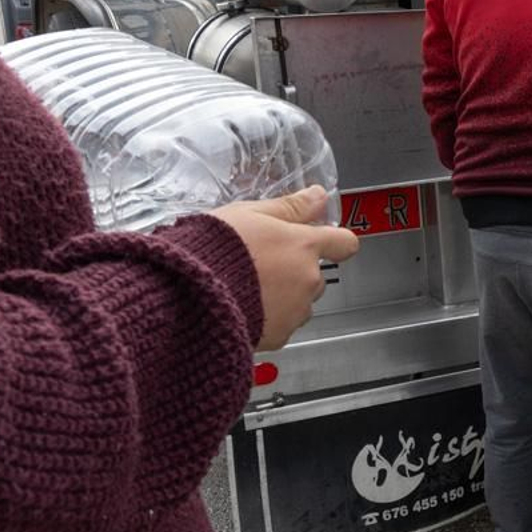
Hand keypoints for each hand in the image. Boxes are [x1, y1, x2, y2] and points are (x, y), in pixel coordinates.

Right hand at [210, 186, 360, 351]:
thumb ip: (290, 207)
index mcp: (304, 245)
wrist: (188, 296)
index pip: (344, 242)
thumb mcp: (249, 214)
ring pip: (300, 300)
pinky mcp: (281, 335)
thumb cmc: (213, 252)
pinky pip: (283, 324)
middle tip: (260, 264)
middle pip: (316, 273)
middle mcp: (308, 279)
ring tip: (247, 287)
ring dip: (283, 295)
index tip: (323, 240)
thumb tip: (318, 196)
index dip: (335, 241)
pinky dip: (269, 317)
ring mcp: (296, 309)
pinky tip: (243, 306)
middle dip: (295, 269)